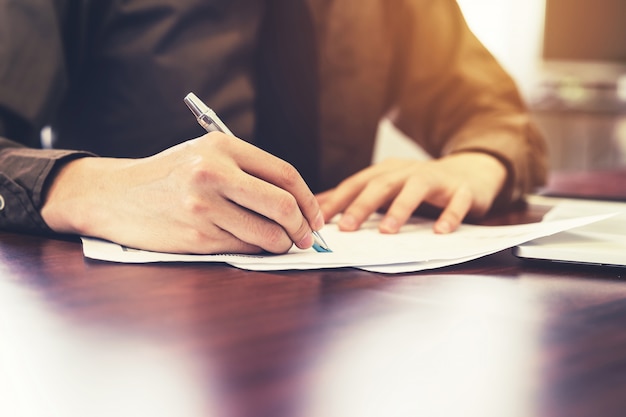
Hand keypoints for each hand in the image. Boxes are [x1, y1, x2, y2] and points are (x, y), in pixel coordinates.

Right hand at [41, 132, 324, 253]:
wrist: (117, 196)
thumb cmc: (169, 176)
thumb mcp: (206, 154)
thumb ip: (248, 171)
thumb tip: (297, 203)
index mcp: (222, 147)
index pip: (285, 174)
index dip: (309, 199)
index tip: (316, 215)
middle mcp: (213, 174)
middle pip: (282, 205)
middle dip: (303, 226)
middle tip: (307, 237)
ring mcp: (204, 208)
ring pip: (266, 234)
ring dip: (282, 244)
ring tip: (283, 243)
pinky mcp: (196, 237)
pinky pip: (244, 248)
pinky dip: (256, 250)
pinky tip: (254, 245)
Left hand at [317, 152, 506, 233]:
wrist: (472, 171)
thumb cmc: (421, 184)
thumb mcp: (388, 185)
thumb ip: (357, 196)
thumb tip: (318, 204)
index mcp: (387, 171)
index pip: (356, 183)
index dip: (336, 200)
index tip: (317, 220)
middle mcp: (408, 171)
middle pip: (381, 184)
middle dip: (361, 206)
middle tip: (346, 228)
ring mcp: (437, 179)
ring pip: (416, 189)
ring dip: (400, 208)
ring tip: (387, 231)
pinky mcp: (463, 189)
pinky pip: (456, 202)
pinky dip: (449, 216)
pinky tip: (440, 232)